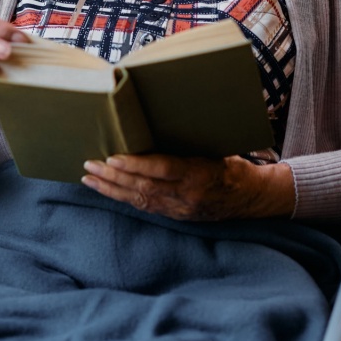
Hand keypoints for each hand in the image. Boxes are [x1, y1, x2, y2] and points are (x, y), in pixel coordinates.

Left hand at [81, 154, 294, 220]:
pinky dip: (123, 197)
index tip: (112, 157)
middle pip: (144, 187)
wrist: (251, 198)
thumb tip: (157, 125)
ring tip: (89, 179)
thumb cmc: (233, 165)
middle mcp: (187, 195)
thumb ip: (187, 144)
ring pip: (140, 200)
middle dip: (113, 177)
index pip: (162, 170)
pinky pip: (145, 207)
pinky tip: (107, 190)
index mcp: (199, 173)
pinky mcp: (175, 215)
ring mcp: (180, 209)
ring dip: (111, 189)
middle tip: (90, 165)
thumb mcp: (215, 149)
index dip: (135, 165)